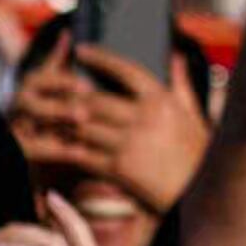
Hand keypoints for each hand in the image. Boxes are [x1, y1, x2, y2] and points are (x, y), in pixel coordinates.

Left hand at [18, 44, 207, 216]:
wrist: (196, 194)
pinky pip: (83, 153)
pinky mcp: (118, 167)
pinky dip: (64, 148)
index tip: (81, 51)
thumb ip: (181, 84)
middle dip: (71, 93)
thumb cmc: (198, 154)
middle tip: (53, 87)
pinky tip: (53, 144)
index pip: (125, 69)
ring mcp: (129, 143)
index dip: (100, 58)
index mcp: (161, 100)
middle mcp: (143, 118)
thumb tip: (174, 55)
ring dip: (62, 121)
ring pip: (84, 125)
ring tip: (47, 115)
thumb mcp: (194, 114)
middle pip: (95, 98)